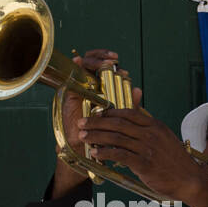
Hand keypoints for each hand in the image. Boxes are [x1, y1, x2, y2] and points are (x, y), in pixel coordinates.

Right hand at [52, 49, 127, 197]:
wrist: (84, 149)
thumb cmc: (101, 134)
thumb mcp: (118, 119)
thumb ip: (128, 105)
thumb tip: (138, 90)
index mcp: (104, 91)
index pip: (106, 69)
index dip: (110, 62)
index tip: (121, 66)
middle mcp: (90, 87)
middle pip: (94, 63)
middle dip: (103, 57)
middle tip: (113, 60)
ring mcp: (79, 88)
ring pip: (83, 64)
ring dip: (93, 59)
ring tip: (103, 61)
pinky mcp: (69, 91)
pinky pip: (71, 74)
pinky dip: (75, 65)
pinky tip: (78, 60)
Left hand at [79, 94, 207, 206]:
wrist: (190, 180)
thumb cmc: (175, 161)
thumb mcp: (164, 139)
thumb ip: (147, 130)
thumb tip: (131, 127)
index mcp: (155, 125)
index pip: (128, 113)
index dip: (109, 112)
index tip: (95, 114)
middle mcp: (151, 133)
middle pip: (118, 123)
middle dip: (97, 122)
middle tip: (82, 123)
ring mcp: (148, 148)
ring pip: (116, 137)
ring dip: (97, 136)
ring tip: (83, 137)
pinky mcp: (145, 163)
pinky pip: (120, 155)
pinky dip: (106, 153)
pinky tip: (96, 153)